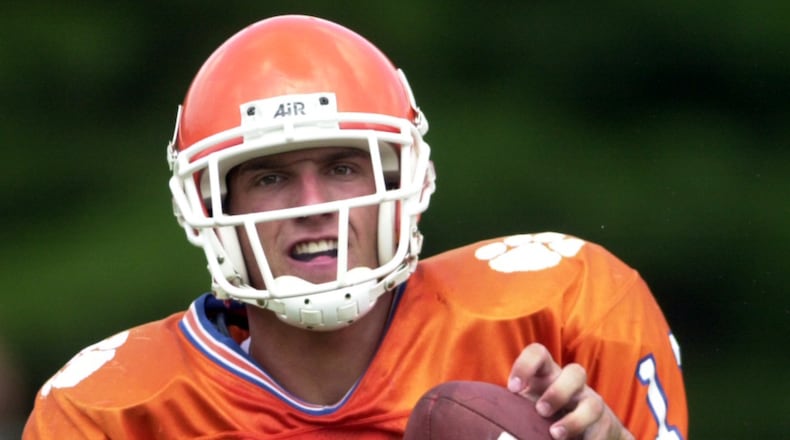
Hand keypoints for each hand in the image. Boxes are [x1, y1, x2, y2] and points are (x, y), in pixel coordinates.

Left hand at [507, 343, 633, 439]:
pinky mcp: (606, 426)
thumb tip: (476, 419)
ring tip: (555, 435)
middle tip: (540, 411)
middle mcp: (573, 386)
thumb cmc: (543, 418)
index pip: (539, 353)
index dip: (526, 364)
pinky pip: (604, 430)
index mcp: (549, 375)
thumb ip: (508, 408)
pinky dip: (591, 439)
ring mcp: (592, 404)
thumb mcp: (525, 409)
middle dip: (558, 391)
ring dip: (574, 420)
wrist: (587, 433)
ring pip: (593, 402)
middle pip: (575, 371)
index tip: (512, 388)